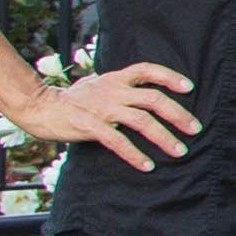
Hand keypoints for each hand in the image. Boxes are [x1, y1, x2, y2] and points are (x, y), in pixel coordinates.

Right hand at [11, 61, 197, 170]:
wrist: (41, 107)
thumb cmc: (73, 99)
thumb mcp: (98, 84)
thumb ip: (120, 86)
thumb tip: (142, 90)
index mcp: (115, 79)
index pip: (147, 70)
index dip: (169, 77)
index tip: (189, 88)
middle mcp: (112, 90)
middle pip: (153, 99)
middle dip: (178, 114)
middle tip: (195, 129)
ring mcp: (102, 108)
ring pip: (142, 121)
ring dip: (164, 137)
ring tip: (179, 151)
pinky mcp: (90, 125)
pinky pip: (118, 141)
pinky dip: (135, 154)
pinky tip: (147, 165)